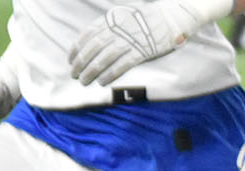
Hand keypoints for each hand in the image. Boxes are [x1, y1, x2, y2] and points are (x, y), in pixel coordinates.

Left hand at [69, 0, 223, 86]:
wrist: (174, 14)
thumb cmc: (148, 18)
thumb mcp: (125, 16)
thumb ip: (109, 28)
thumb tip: (92, 44)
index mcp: (113, 19)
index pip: (88, 34)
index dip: (76, 49)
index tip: (70, 60)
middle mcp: (119, 28)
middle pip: (92, 48)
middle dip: (80, 63)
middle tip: (74, 75)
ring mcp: (131, 40)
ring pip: (104, 58)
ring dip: (91, 72)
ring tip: (84, 81)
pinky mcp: (143, 51)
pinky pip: (122, 65)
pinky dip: (110, 74)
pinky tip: (102, 82)